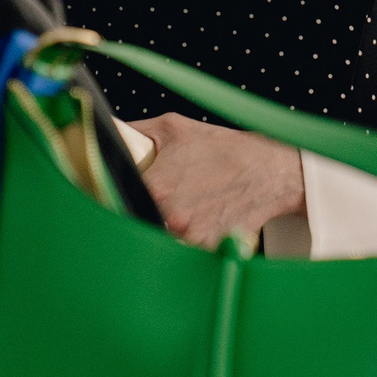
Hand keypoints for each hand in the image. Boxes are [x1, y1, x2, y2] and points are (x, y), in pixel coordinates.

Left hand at [127, 114, 304, 247]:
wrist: (268, 171)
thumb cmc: (222, 148)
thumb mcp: (174, 127)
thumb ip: (134, 131)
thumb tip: (108, 134)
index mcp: (156, 186)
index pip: (118, 198)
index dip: (119, 194)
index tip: (123, 191)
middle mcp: (170, 215)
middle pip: (138, 220)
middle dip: (143, 209)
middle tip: (162, 197)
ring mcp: (189, 235)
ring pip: (160, 236)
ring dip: (165, 225)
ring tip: (185, 205)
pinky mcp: (207, 249)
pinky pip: (184, 248)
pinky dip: (187, 237)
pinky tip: (201, 217)